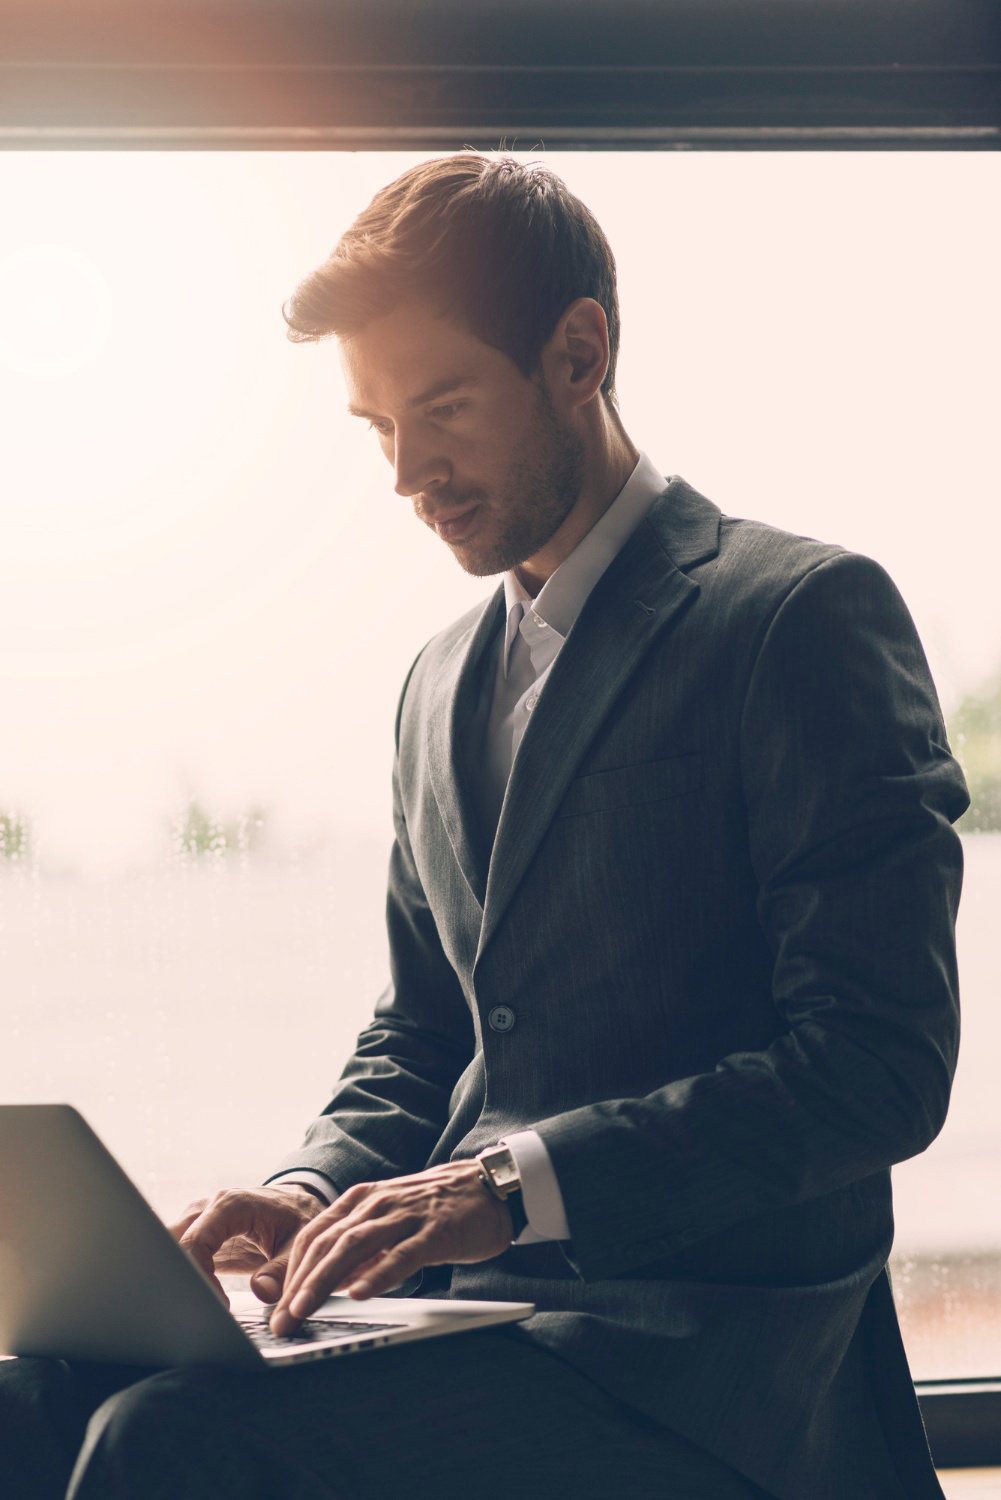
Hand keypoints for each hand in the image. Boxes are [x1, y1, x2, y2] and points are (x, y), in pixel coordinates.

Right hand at [170, 1184, 326, 1305]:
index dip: (198, 1277)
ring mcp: (198, 1221)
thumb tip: (261, 1293)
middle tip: (196, 1307)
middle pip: (170, 1242)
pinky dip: (180, 1277)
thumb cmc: (297, 1218)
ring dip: (176, 1277)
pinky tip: (197, 1298)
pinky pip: (176, 1256)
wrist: (296, 1205)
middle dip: (175, 1276)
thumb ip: (282, 1269)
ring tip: (196, 1304)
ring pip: (167, 1248)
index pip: (195, 1241)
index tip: (216, 1302)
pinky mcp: (197, 1237)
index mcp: (231, 1205)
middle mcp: (207, 1209)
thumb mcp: (299, 1243)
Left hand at [269, 1161, 511, 1335]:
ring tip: (304, 1309)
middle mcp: (377, 1203)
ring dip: (324, 1280)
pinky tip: (359, 1294)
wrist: (489, 1186)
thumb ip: (360, 1247)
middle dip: (298, 1284)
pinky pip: (401, 1255)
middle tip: (281, 1320)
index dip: (290, 1272)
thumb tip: (327, 1284)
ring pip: (355, 1246)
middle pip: (327, 1243)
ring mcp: (406, 1215)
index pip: (314, 1235)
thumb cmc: (435, 1209)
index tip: (275, 1308)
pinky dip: (377, 1275)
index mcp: (361, 1200)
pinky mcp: (435, 1231)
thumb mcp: (389, 1221)